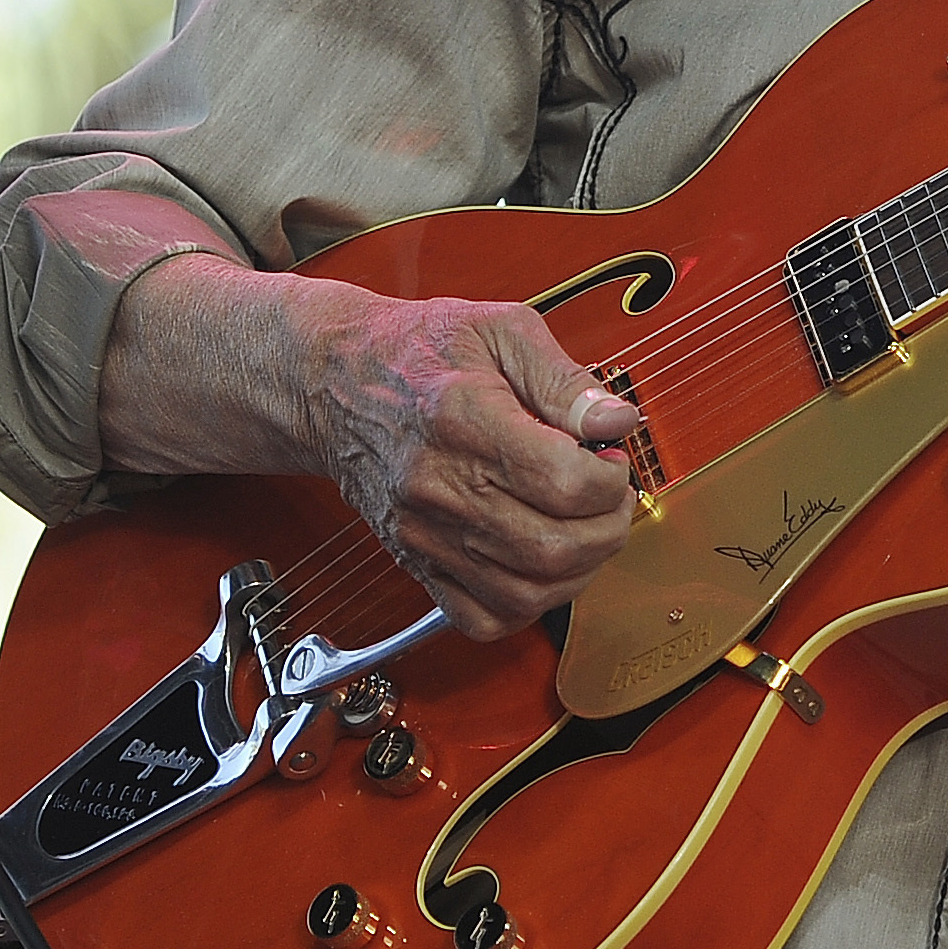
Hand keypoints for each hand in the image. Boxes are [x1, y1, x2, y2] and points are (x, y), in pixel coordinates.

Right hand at [306, 292, 644, 640]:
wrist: (331, 380)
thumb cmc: (415, 351)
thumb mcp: (499, 330)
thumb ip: (563, 379)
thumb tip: (616, 421)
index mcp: (465, 420)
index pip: (564, 482)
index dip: (610, 478)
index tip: (611, 459)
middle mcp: (440, 486)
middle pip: (552, 548)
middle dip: (608, 528)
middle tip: (612, 498)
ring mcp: (425, 532)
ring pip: (524, 593)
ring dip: (578, 571)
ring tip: (585, 529)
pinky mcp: (415, 559)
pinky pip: (480, 618)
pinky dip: (525, 607)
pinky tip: (540, 566)